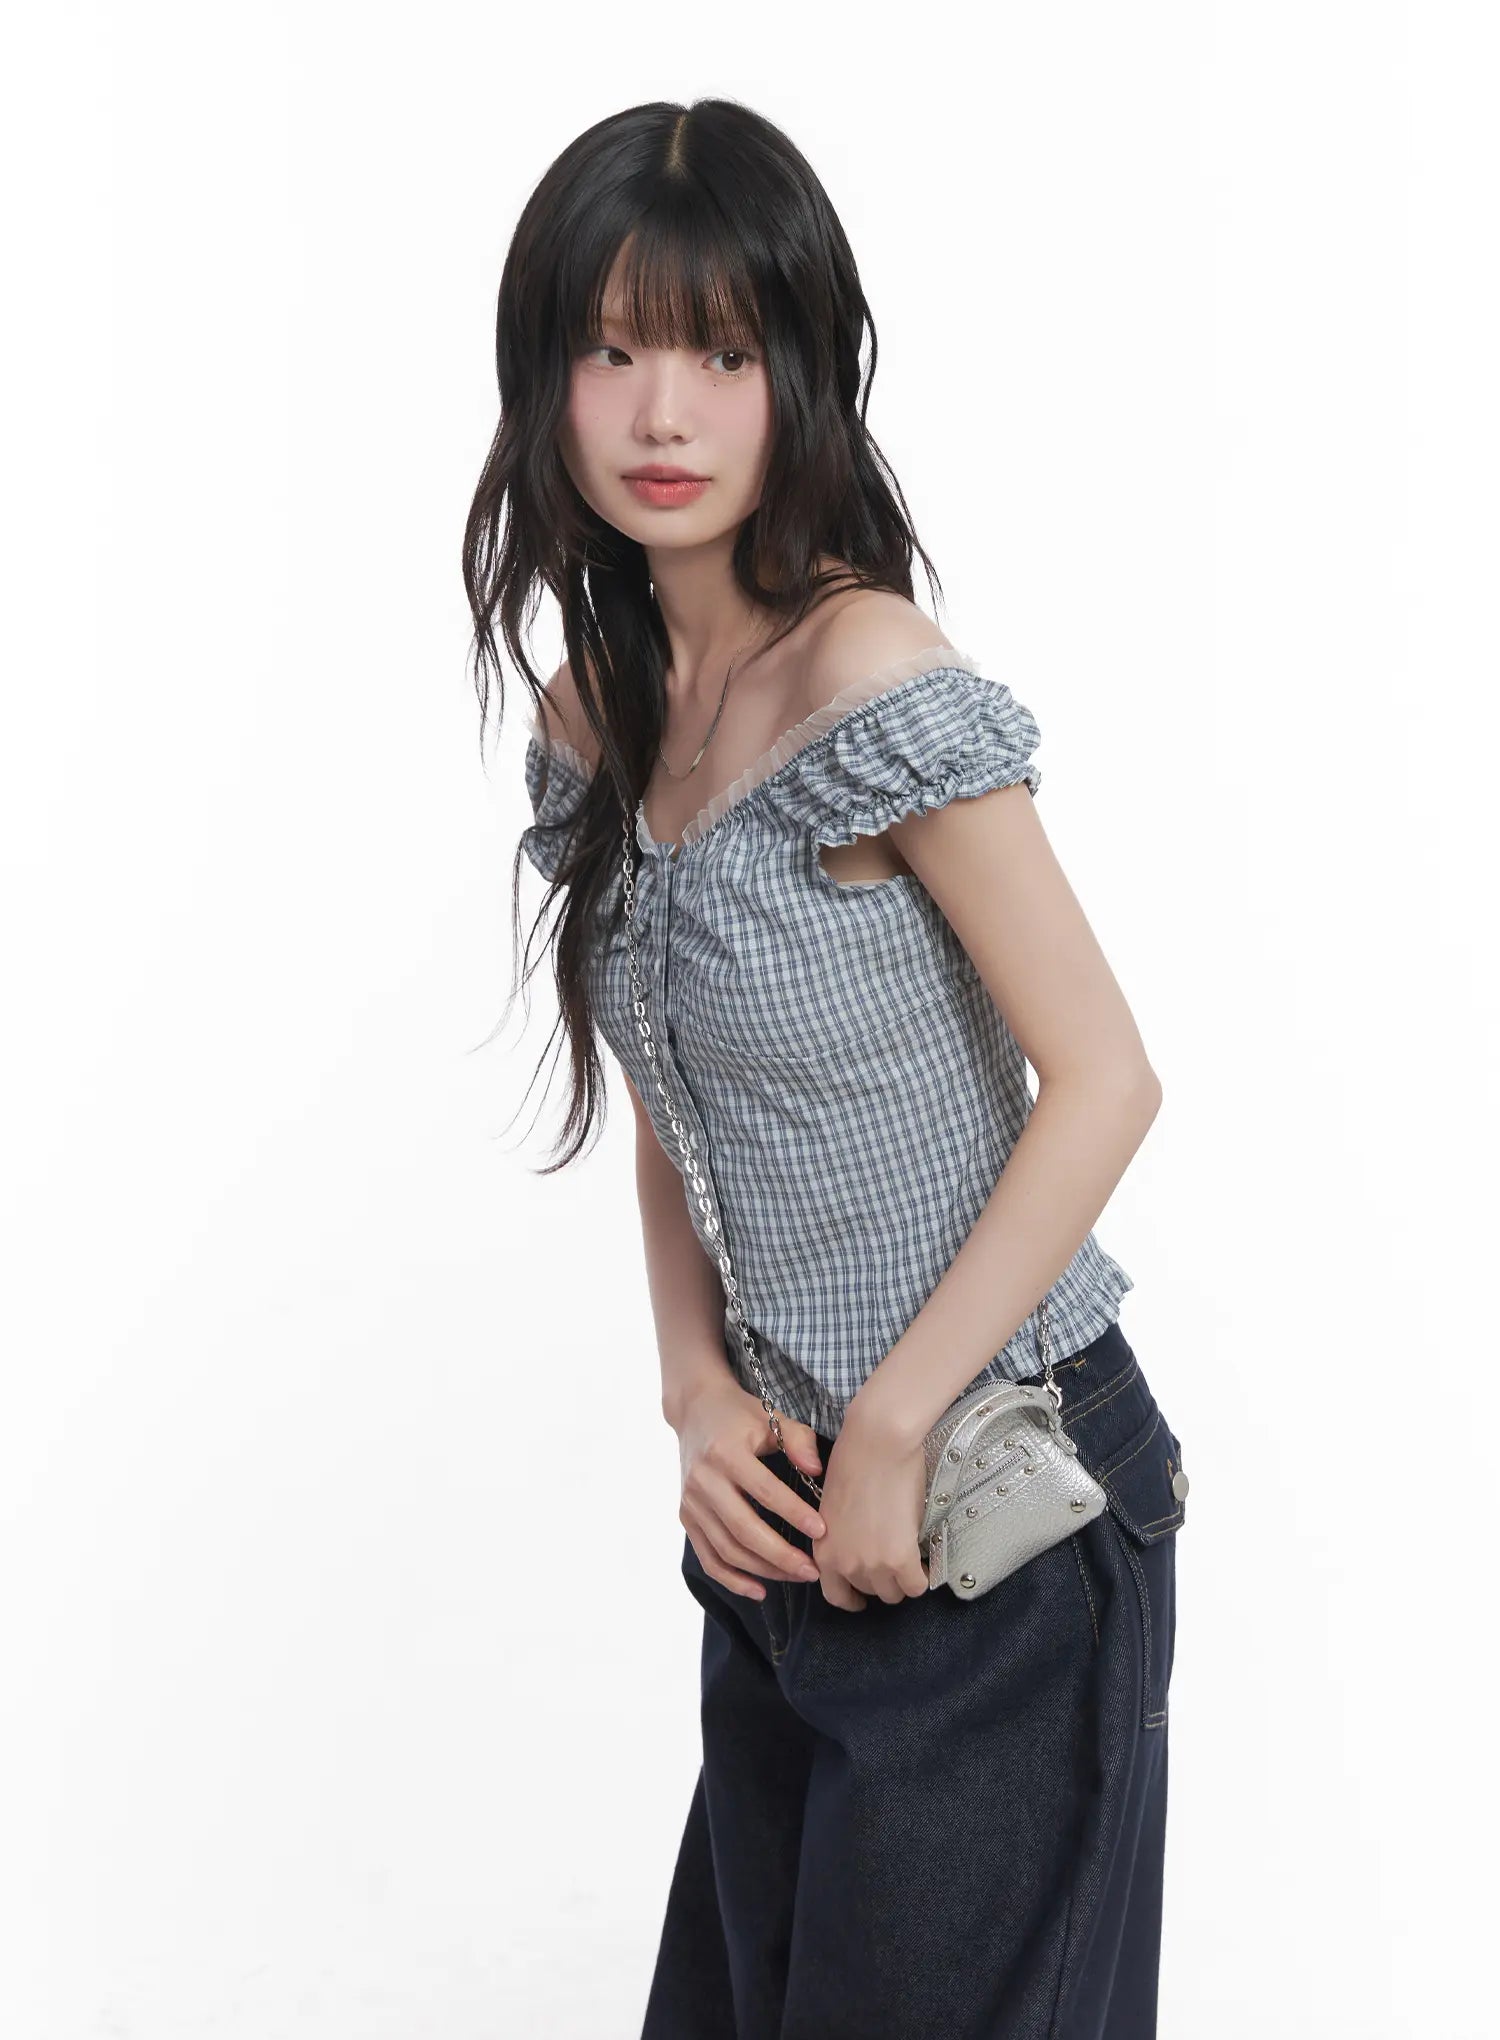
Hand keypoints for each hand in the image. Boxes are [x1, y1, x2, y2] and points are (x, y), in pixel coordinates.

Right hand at [672, 1378, 827, 1601]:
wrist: (694, 1409)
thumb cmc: (740, 1414)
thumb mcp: (771, 1417)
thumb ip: (798, 1441)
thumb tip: (817, 1471)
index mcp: (726, 1452)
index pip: (765, 1491)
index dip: (794, 1514)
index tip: (822, 1531)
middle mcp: (704, 1480)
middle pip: (743, 1530)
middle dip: (781, 1556)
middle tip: (813, 1570)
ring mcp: (691, 1501)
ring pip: (726, 1549)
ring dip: (763, 1570)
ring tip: (797, 1576)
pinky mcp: (686, 1516)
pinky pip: (708, 1557)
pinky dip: (731, 1579)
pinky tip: (759, 1590)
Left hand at [808, 1413, 929, 1611]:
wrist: (876, 1444)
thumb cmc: (854, 1461)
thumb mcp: (835, 1508)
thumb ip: (844, 1536)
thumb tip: (862, 1547)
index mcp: (824, 1549)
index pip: (835, 1595)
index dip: (852, 1598)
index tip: (862, 1597)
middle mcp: (845, 1563)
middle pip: (870, 1592)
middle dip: (882, 1580)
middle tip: (893, 1561)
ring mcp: (872, 1563)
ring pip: (894, 1593)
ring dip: (903, 1579)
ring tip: (910, 1557)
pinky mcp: (900, 1557)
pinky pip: (916, 1585)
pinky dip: (922, 1577)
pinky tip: (924, 1562)